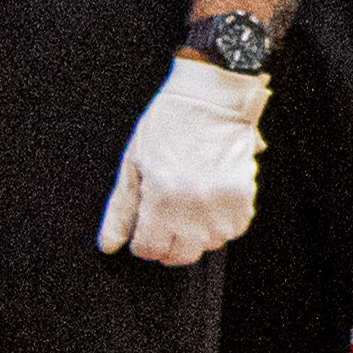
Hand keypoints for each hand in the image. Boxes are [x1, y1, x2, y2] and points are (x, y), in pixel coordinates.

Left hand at [96, 55, 270, 262]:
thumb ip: (121, 209)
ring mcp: (221, 203)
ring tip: (191, 208)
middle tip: (166, 223)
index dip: (142, 242)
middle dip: (168, 244)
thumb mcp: (133, 164)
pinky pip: (235, 228)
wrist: (210, 97)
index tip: (144, 229)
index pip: (149, 249)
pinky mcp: (243, 194)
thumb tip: (109, 244)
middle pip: (181, 255)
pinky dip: (224, 223)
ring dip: (199, 235)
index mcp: (160, 199)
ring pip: (209, 245)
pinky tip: (212, 203)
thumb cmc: (168, 124)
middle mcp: (193, 207)